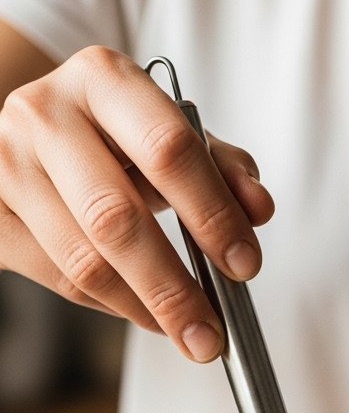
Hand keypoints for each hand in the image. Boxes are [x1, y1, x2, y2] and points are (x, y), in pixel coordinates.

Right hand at [0, 45, 273, 360]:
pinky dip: (111, 305)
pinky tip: (141, 311)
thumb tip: (258, 209)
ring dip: (144, 308)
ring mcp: (7, 163)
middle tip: (212, 334)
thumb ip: (220, 166)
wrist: (28, 135)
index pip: (168, 149)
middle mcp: (45, 113)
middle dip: (173, 288)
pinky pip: (59, 278)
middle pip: (116, 218)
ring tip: (185, 333)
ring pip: (84, 260)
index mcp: (103, 78)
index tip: (244, 265)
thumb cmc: (109, 136)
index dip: (212, 213)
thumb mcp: (166, 133)